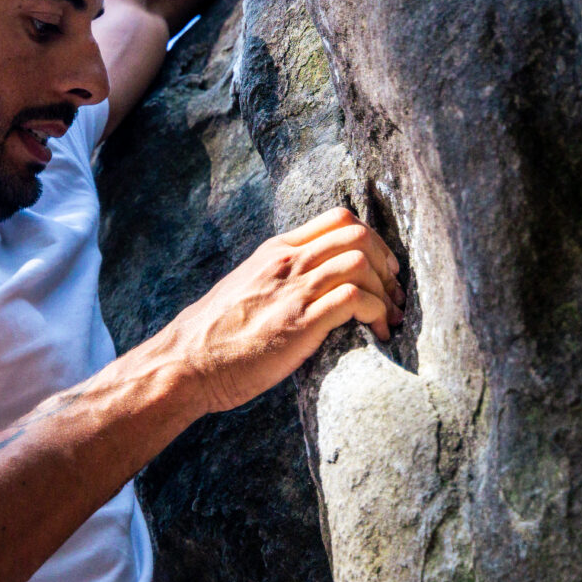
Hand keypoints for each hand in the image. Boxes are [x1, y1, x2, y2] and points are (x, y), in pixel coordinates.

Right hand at [155, 207, 402, 415]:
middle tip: (394, 292)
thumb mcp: (247, 287)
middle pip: (357, 234)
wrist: (187, 362)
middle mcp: (287, 262)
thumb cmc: (215, 334)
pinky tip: (378, 333)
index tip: (381, 267)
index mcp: (276, 251)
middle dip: (386, 262)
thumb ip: (278, 278)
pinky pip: (354, 300)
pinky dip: (377, 314)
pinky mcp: (300, 323)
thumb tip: (311, 284)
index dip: (371, 239)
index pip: (338, 219)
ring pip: (360, 263)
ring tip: (391, 317)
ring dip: (387, 291)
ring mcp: (293, 290)